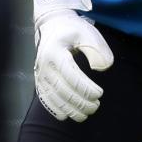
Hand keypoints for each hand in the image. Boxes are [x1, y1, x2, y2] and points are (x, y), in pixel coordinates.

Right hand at [30, 0, 113, 122]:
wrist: (52, 25)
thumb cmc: (73, 30)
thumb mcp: (87, 33)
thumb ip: (97, 49)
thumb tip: (102, 68)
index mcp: (56, 52)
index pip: (71, 76)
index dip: (86, 88)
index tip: (99, 93)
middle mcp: (44, 65)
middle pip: (63, 91)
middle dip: (81, 102)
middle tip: (96, 106)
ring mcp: (40, 74)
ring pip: (54, 99)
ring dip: (71, 110)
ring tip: (86, 113)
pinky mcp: (39, 81)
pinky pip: (45, 100)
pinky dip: (56, 110)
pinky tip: (67, 115)